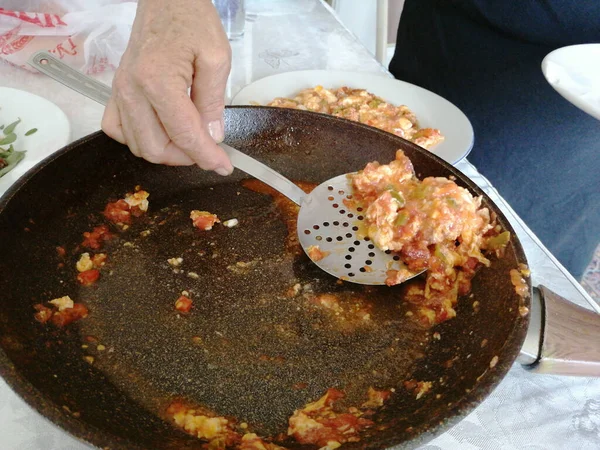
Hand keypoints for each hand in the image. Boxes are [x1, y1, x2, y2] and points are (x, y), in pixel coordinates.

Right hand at [101, 0, 232, 174]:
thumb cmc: (192, 20)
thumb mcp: (217, 58)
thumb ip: (213, 102)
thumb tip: (213, 137)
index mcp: (159, 81)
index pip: (184, 135)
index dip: (207, 157)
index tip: (224, 166)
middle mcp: (132, 90)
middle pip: (156, 149)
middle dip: (186, 158)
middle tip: (208, 149)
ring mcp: (119, 91)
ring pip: (137, 145)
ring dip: (166, 152)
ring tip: (189, 141)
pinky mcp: (115, 90)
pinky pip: (117, 130)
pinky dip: (140, 140)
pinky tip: (160, 131)